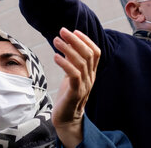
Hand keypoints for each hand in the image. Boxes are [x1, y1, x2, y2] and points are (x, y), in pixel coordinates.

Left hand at [52, 28, 100, 147]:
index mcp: (91, 73)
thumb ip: (72, 62)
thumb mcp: (71, 75)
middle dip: (75, 40)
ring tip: (56, 40)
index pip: (95, 52)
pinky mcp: (75, 93)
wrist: (66, 119)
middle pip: (88, 54)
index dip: (86, 40)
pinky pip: (74, 75)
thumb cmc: (67, 96)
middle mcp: (90, 78)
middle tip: (62, 31)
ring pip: (81, 62)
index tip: (74, 31)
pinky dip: (65, 63)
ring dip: (67, 49)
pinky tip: (55, 57)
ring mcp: (84, 85)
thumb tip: (67, 44)